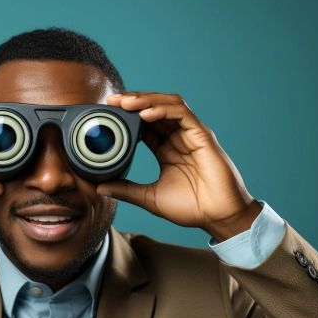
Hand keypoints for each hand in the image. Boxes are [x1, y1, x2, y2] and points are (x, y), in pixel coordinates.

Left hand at [97, 92, 261, 241]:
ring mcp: (191, 135)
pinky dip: (163, 110)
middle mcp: (178, 138)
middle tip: (112, 101)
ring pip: (168, 105)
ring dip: (146, 100)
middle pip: (154, 108)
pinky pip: (182, 115)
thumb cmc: (191, 207)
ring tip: (125, 102)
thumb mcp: (149, 197)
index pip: (145, 123)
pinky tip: (146, 113)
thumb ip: (126, 190)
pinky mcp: (203, 136)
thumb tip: (99, 187)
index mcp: (166, 149)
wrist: (218, 217)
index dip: (127, 115)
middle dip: (133, 101)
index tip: (107, 113)